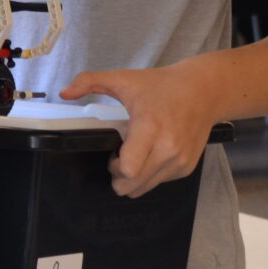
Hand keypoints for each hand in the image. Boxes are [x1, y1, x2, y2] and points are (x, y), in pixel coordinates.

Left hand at [60, 65, 214, 198]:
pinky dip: (151, 175)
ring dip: (134, 179)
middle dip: (119, 178)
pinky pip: (160, 183)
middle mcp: (167, 148)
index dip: (114, 166)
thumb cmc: (162, 85)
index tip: (113, 151)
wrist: (204, 91)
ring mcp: (179, 160)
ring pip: (145, 188)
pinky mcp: (187, 167)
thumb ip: (90, 82)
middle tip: (120, 158)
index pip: (127, 169)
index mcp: (150, 127)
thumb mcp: (124, 79)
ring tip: (136, 155)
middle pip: (132, 186)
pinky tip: (152, 154)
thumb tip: (63, 92)